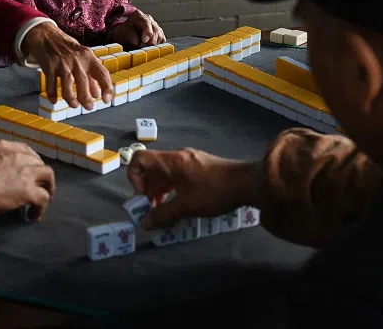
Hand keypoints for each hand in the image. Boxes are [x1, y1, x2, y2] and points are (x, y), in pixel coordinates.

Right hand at [0, 139, 55, 233]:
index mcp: (6, 145)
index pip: (26, 151)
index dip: (30, 163)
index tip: (28, 172)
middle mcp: (19, 155)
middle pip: (39, 162)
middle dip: (40, 174)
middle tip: (37, 186)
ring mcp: (26, 172)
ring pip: (48, 176)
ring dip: (48, 187)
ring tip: (43, 199)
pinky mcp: (28, 190)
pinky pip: (44, 197)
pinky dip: (41, 207)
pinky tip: (34, 214)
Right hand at [23, 22, 112, 110]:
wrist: (45, 34)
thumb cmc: (66, 47)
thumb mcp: (82, 57)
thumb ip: (90, 75)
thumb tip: (97, 94)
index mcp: (88, 57)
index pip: (102, 72)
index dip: (106, 87)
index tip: (106, 100)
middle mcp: (76, 59)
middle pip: (83, 80)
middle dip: (86, 96)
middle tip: (88, 107)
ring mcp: (62, 62)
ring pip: (68, 82)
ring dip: (71, 97)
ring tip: (74, 105)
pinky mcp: (49, 65)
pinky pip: (51, 82)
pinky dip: (52, 93)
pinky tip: (54, 100)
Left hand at [108, 10, 164, 47]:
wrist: (126, 34)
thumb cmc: (124, 33)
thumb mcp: (122, 32)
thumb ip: (130, 35)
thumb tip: (138, 41)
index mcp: (138, 15)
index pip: (146, 22)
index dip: (147, 32)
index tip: (144, 40)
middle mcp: (148, 18)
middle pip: (155, 30)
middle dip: (149, 41)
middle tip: (142, 46)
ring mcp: (155, 24)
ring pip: (159, 35)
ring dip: (152, 43)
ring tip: (144, 45)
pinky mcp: (159, 32)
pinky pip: (162, 39)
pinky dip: (157, 44)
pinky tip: (149, 44)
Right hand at [127, 148, 259, 228]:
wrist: (249, 183)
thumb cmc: (215, 191)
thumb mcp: (187, 206)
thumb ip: (163, 215)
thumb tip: (144, 224)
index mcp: (171, 161)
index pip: (139, 159)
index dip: (133, 177)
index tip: (142, 197)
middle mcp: (177, 158)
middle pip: (150, 168)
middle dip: (146, 190)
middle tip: (150, 210)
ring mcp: (189, 162)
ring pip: (164, 174)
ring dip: (158, 192)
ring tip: (162, 212)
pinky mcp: (198, 169)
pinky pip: (176, 177)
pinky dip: (170, 190)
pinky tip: (176, 206)